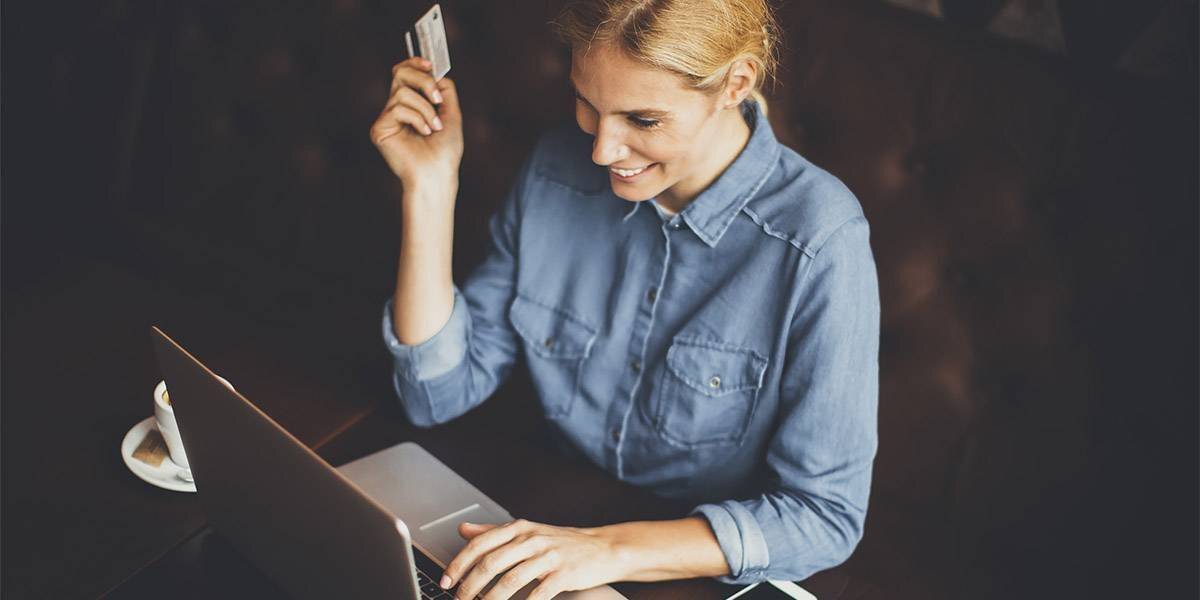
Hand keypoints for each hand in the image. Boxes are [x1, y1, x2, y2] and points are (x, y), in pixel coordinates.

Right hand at [369, 57, 463, 191]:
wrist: (438, 173)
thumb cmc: (445, 151)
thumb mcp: (451, 114)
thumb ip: (445, 90)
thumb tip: (435, 73)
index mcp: (412, 105)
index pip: (405, 74)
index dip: (414, 63)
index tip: (430, 64)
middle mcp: (396, 109)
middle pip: (399, 73)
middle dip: (422, 80)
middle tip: (437, 98)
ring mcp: (387, 119)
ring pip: (402, 92)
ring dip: (425, 108)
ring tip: (434, 127)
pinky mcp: (380, 129)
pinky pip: (398, 108)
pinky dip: (417, 118)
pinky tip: (424, 132)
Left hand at [440, 519, 626, 599]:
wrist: (602, 548)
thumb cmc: (561, 543)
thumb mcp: (527, 531)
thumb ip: (493, 532)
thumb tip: (463, 530)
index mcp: (518, 528)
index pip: (480, 544)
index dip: (459, 564)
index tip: (446, 580)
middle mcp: (531, 539)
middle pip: (491, 563)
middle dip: (469, 586)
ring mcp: (548, 556)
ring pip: (509, 580)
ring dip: (490, 599)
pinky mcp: (563, 574)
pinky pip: (537, 594)